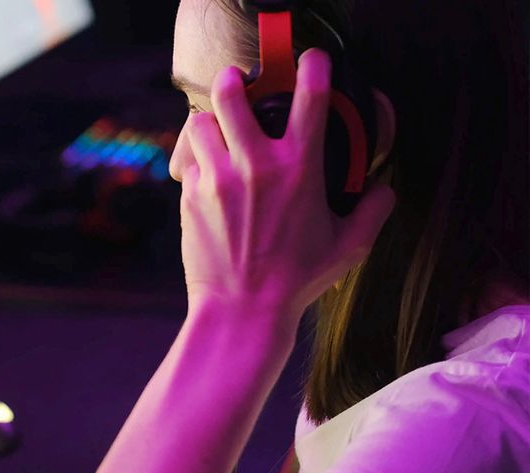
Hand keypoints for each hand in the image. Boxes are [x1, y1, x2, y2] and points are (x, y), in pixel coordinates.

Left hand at [171, 48, 395, 315]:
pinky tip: (207, 177)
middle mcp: (256, 165)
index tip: (311, 62)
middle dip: (232, 82)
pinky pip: (188, 162)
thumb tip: (383, 189)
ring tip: (216, 134)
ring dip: (208, 124)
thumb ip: (371, 211)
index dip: (313, 68)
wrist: (242, 311)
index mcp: (301, 169)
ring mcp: (218, 179)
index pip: (311, 98)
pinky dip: (196, 163)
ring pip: (200, 124)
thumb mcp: (348, 247)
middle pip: (230, 95)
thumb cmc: (297, 281)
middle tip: (236, 86)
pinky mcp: (190, 197)